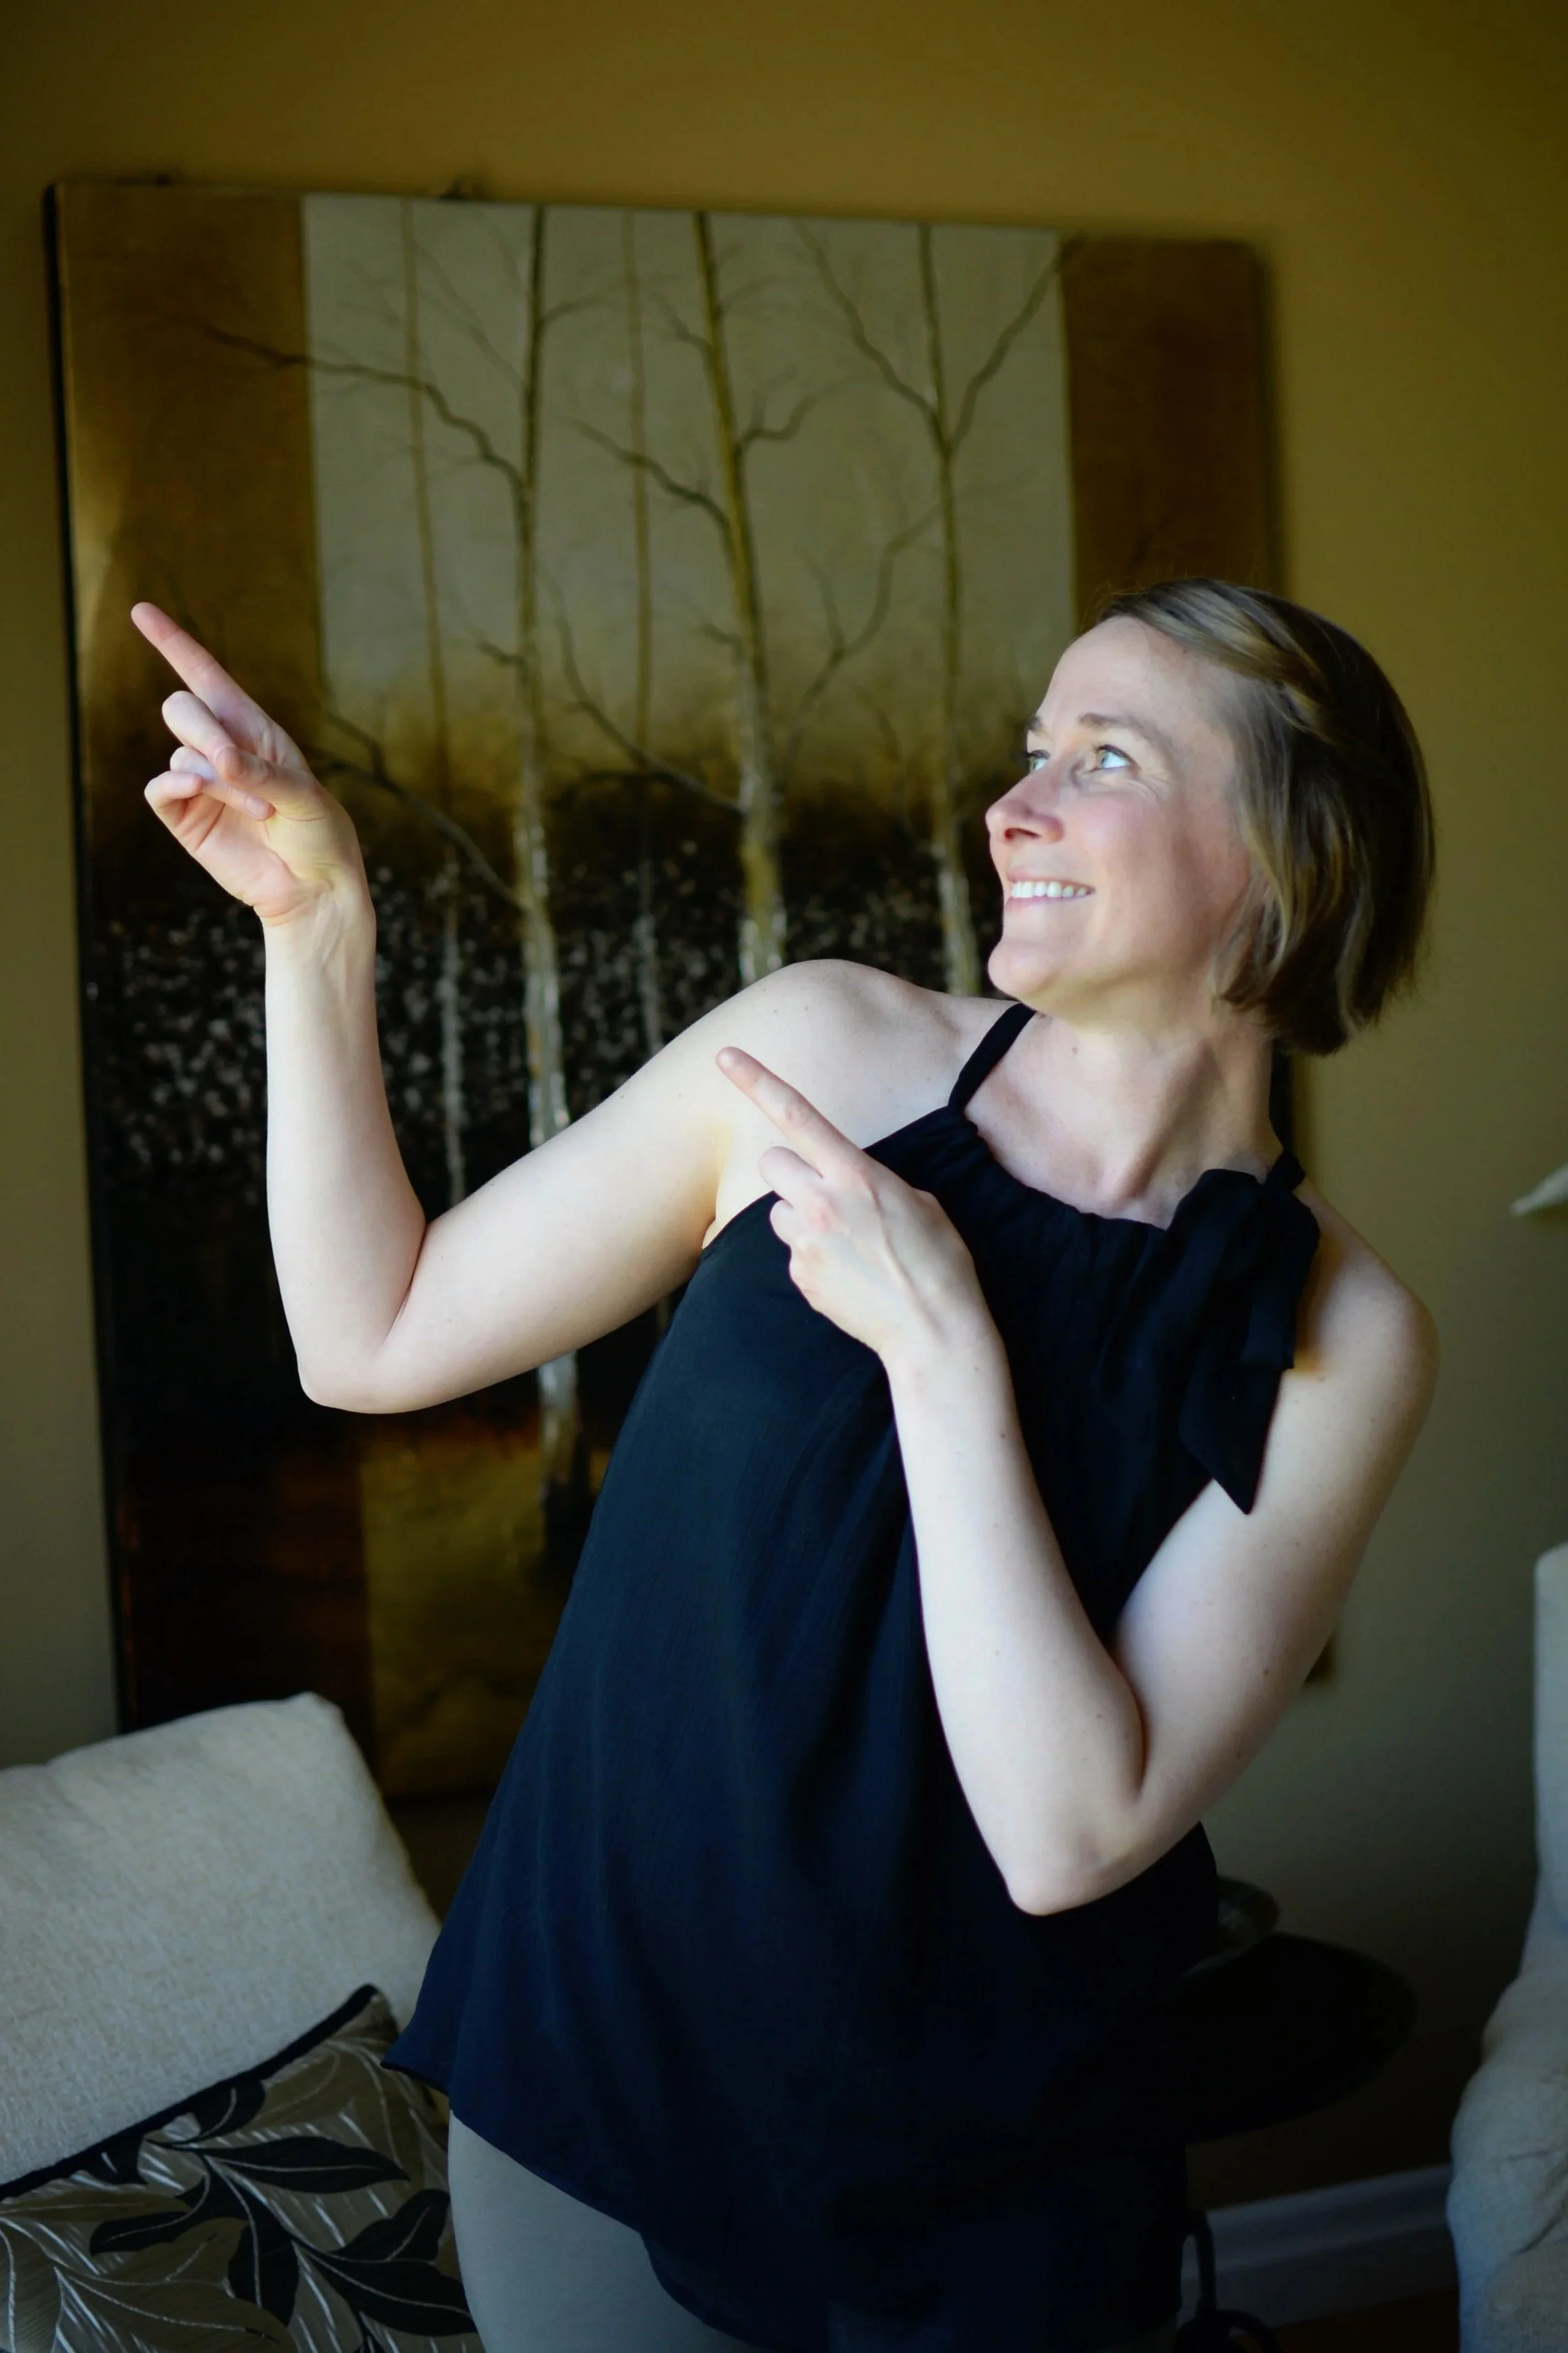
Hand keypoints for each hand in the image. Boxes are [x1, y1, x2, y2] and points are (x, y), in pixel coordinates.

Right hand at [132, 603, 367, 930]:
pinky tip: (199, 793)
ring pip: (180, 756)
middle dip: (205, 733)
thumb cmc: (320, 835)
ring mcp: (201, 783)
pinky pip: (159, 790)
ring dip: (220, 782)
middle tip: (234, 766)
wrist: (314, 888)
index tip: (141, 611)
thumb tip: (217, 762)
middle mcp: (222, 749)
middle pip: (181, 710)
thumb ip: (262, 774)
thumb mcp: (306, 796)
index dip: (174, 644)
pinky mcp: (186, 817)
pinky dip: (175, 788)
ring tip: (261, 813)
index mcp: (254, 729)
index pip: (206, 676)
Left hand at [716, 1047, 989, 1366]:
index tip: (724, 1055)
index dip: (756, 1080)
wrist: (933, 1328)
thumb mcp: (918, 1201)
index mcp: (856, 1173)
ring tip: (847, 1244)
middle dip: (793, 1173)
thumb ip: (869, 1180)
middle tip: (827, 1196)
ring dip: (803, 1218)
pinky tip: (848, 1274)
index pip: (797, 1114)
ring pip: (779, 1210)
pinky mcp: (799, 1275)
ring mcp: (807, 1241)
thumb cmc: (938, 1260)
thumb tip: (845, 1181)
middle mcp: (823, 1201)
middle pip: (774, 1163)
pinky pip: (792, 1251)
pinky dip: (813, 1258)